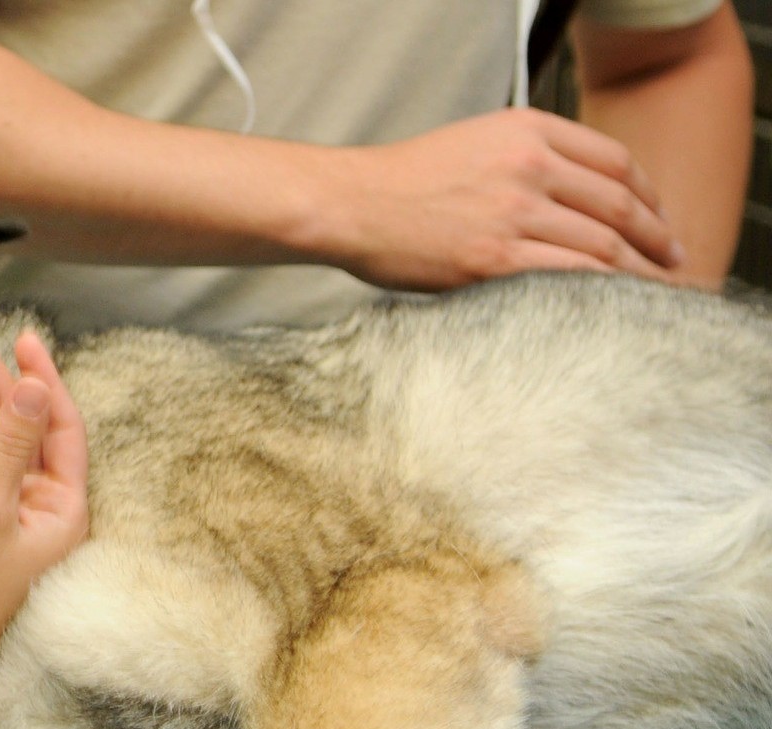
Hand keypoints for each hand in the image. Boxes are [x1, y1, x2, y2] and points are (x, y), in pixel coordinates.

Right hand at [0, 313, 88, 709]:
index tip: (18, 337)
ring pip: (8, 439)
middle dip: (0, 377)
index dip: (42, 378)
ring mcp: (15, 517)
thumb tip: (34, 385)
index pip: (63, 426)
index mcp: (65, 512)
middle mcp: (46, 511)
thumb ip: (9, 444)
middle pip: (30, 426)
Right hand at [326, 108, 684, 289]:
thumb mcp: (474, 142)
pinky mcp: (495, 259)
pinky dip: (603, 292)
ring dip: (638, 272)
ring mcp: (514, 213)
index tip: (659, 218)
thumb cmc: (402, 182)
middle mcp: (529, 165)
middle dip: (657, 237)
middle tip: (673, 259)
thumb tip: (577, 197)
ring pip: (603, 245)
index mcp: (526, 130)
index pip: (615, 160)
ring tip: (653, 291)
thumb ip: (528, 156)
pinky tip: (613, 305)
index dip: (649, 194)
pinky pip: (571, 276)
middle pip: (619, 204)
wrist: (349, 203)